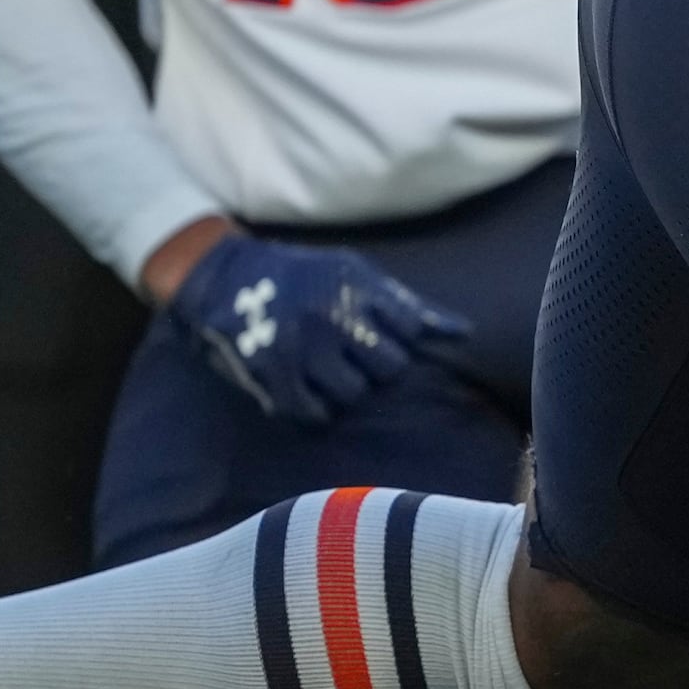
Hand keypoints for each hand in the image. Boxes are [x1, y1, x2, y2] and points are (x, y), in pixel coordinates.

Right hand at [164, 233, 466, 426]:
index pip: (410, 332)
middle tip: (348, 354)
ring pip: (354, 394)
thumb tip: (465, 333)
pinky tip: (305, 390)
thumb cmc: (303, 276)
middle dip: (374, 366)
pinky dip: (314, 410)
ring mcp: (303, 348)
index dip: (397, 339)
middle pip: (389, 369)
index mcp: (357, 288)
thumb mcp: (356, 274)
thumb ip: (409, 306)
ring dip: (344, 388)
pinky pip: (314, 415)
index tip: (375, 334)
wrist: (224, 275)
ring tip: (323, 370)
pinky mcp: (273, 375)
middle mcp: (333, 317)